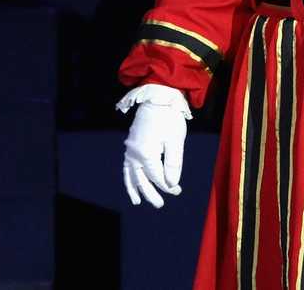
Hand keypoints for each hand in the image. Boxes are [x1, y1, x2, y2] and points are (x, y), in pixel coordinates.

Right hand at [117, 83, 191, 206]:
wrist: (158, 97)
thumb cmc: (170, 118)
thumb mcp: (176, 140)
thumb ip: (173, 164)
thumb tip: (171, 184)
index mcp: (147, 153)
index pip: (157, 177)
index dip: (167, 186)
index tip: (177, 191)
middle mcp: (135, 153)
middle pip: (142, 179)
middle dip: (151, 193)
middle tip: (159, 205)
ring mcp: (130, 148)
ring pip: (131, 174)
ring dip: (134, 188)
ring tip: (137, 201)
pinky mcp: (130, 144)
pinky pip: (126, 165)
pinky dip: (128, 176)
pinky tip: (131, 183)